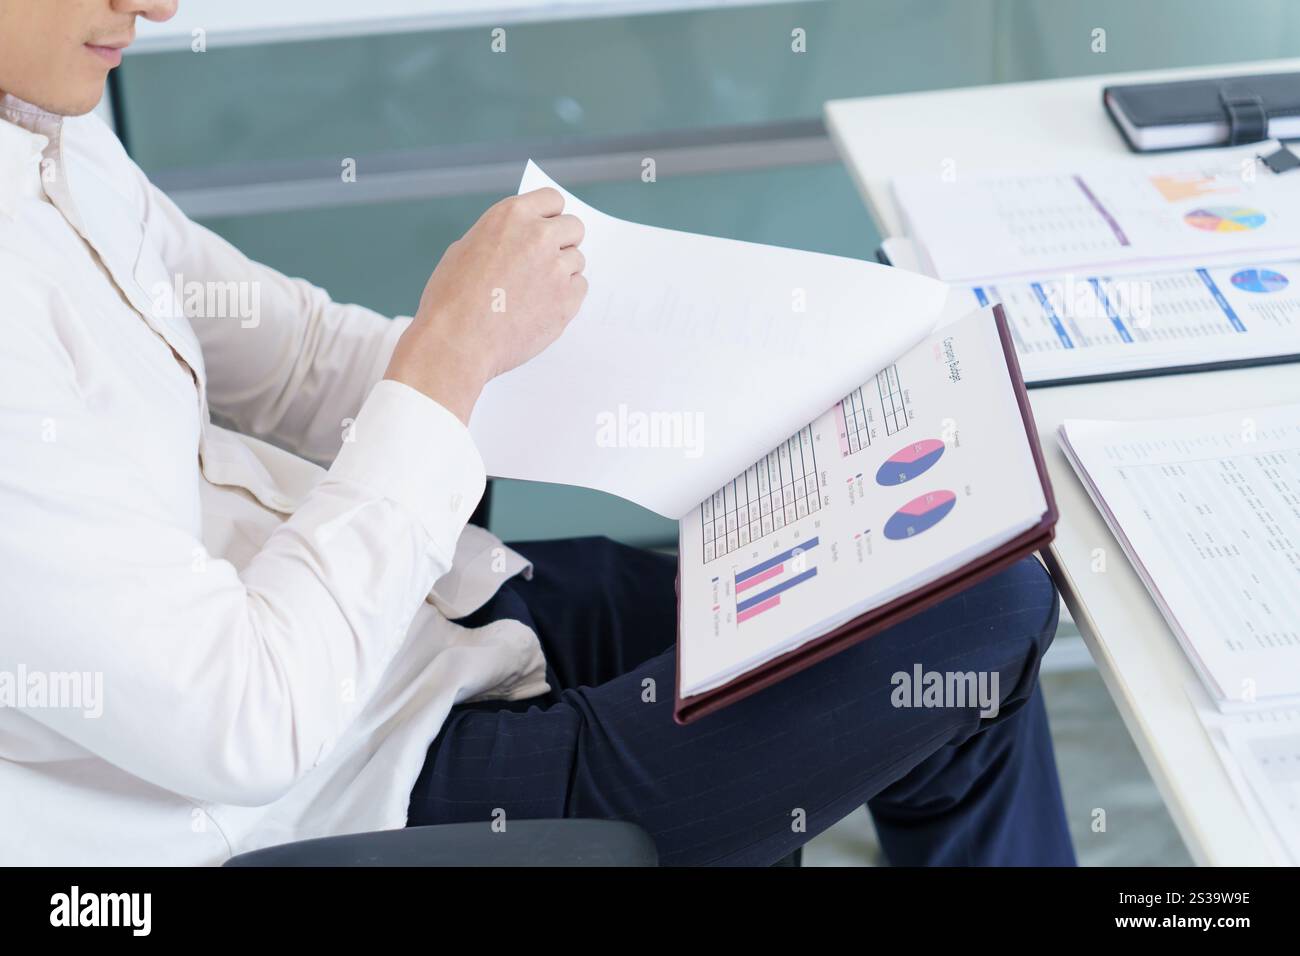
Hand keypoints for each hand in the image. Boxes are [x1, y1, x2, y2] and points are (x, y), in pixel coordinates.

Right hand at [385, 187, 586, 423]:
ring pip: (577, 260)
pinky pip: (580, 289)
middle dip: (562, 241)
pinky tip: (541, 306)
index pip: (552, 200)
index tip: (546, 228)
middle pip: (574, 227)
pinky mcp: (567, 301)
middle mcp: (540, 236)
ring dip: (562, 272)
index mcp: (512, 216)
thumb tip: (519, 239)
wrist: (457, 341)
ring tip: (534, 291)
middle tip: (544, 261)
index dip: (550, 216)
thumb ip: (501, 238)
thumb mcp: (466, 249)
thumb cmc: (451, 299)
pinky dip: (566, 296)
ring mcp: (556, 269)